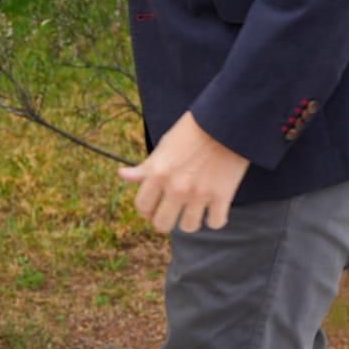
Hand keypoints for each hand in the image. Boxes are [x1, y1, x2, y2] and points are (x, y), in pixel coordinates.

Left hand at [118, 111, 249, 233]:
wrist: (225, 121)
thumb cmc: (192, 130)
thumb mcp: (164, 145)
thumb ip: (145, 167)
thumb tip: (123, 175)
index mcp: (158, 173)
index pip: (142, 207)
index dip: (147, 209)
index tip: (156, 205)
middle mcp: (176, 188)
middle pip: (162, 225)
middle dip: (167, 219)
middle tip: (175, 210)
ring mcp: (199, 194)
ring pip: (188, 227)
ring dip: (191, 219)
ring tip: (196, 208)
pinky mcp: (222, 196)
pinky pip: (215, 223)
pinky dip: (215, 218)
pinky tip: (214, 207)